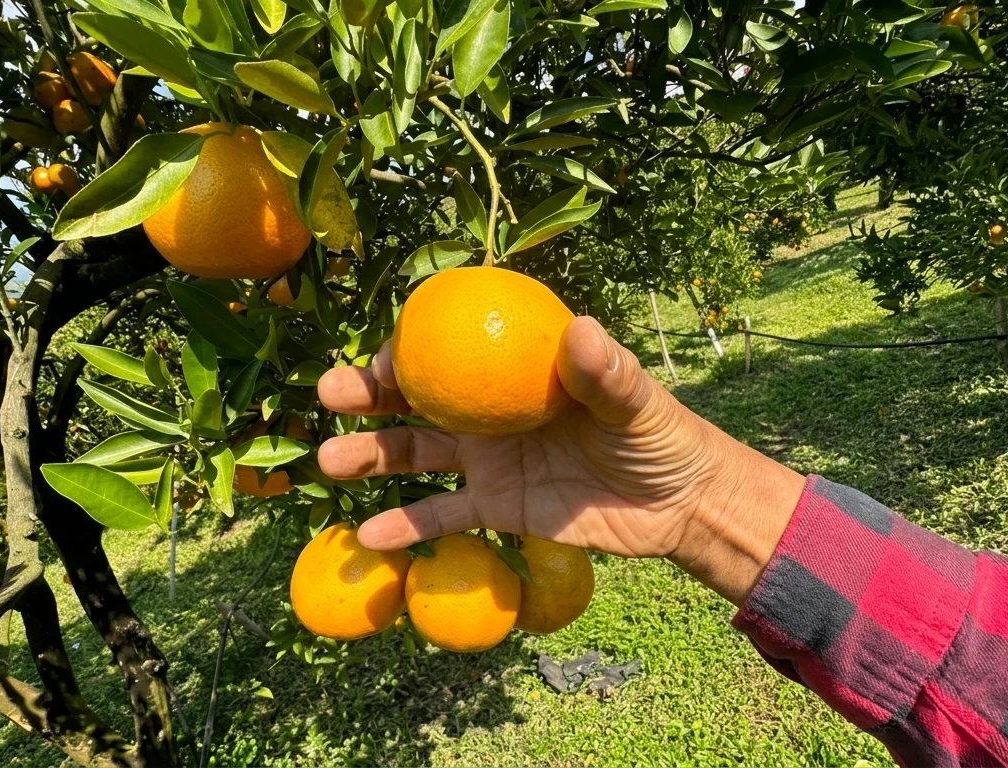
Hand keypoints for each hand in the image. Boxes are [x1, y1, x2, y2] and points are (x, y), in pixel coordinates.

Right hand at [316, 316, 804, 603]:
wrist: (678, 506)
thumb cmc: (662, 437)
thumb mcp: (638, 402)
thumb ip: (606, 372)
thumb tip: (580, 328)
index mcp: (517, 371)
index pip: (453, 350)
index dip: (411, 349)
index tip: (384, 359)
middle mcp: (492, 411)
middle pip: (418, 398)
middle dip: (367, 393)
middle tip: (329, 392)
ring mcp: (489, 460)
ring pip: (416, 455)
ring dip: (370, 456)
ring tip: (329, 458)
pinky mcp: (496, 509)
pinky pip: (442, 516)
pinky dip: (404, 524)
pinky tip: (367, 533)